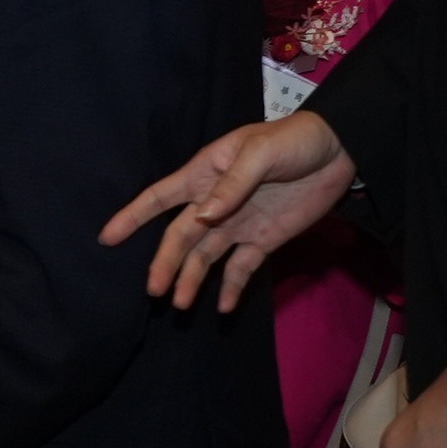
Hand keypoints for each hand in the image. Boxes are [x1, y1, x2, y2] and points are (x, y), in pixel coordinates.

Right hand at [100, 108, 354, 311]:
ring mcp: (237, 223)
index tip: (107, 238)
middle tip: (153, 291)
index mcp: (205, 174)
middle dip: (165, 263)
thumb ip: (232, 185)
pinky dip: (231, 288)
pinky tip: (223, 307)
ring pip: (205, 257)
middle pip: (180, 236)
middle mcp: (214, 203)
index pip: (160, 198)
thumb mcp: (261, 153)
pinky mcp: (263, 240)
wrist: (339, 151)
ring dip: (192, 280)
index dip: (132, 216)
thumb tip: (201, 218)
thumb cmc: (293, 140)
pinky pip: (240, 268)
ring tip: (181, 305)